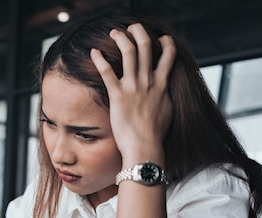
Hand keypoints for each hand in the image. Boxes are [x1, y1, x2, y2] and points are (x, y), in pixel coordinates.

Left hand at [90, 23, 175, 165]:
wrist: (145, 146)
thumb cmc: (155, 135)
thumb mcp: (167, 113)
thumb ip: (164, 99)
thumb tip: (163, 96)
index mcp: (161, 86)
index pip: (167, 56)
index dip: (164, 43)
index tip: (160, 39)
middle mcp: (148, 82)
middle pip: (146, 47)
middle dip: (139, 32)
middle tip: (133, 27)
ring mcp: (133, 87)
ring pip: (129, 52)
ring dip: (121, 38)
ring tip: (114, 32)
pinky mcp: (118, 96)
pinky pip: (107, 72)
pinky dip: (99, 60)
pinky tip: (93, 52)